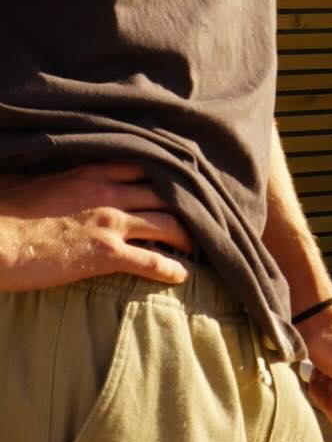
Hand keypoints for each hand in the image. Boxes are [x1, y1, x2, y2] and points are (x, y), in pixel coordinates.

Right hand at [0, 162, 194, 291]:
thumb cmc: (4, 208)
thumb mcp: (36, 177)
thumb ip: (57, 172)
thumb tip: (51, 171)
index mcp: (95, 171)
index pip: (148, 165)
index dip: (171, 174)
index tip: (186, 182)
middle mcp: (111, 193)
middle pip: (167, 193)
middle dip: (188, 204)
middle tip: (202, 215)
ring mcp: (111, 223)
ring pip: (167, 223)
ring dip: (187, 235)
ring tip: (199, 246)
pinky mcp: (104, 255)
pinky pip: (149, 260)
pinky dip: (170, 268)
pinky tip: (182, 275)